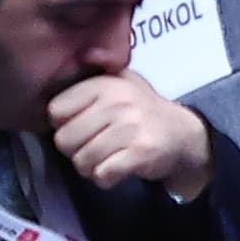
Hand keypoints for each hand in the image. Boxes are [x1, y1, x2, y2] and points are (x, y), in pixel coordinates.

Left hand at [47, 68, 215, 200]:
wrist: (183, 133)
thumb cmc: (140, 111)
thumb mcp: (118, 83)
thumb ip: (92, 77)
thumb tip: (78, 63)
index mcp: (106, 83)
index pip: (56, 110)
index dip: (65, 122)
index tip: (83, 124)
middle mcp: (118, 102)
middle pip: (64, 140)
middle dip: (76, 149)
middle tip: (96, 144)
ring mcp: (131, 126)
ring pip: (82, 161)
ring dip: (91, 166)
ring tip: (108, 156)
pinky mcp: (141, 151)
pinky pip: (103, 174)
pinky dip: (107, 178)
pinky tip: (119, 167)